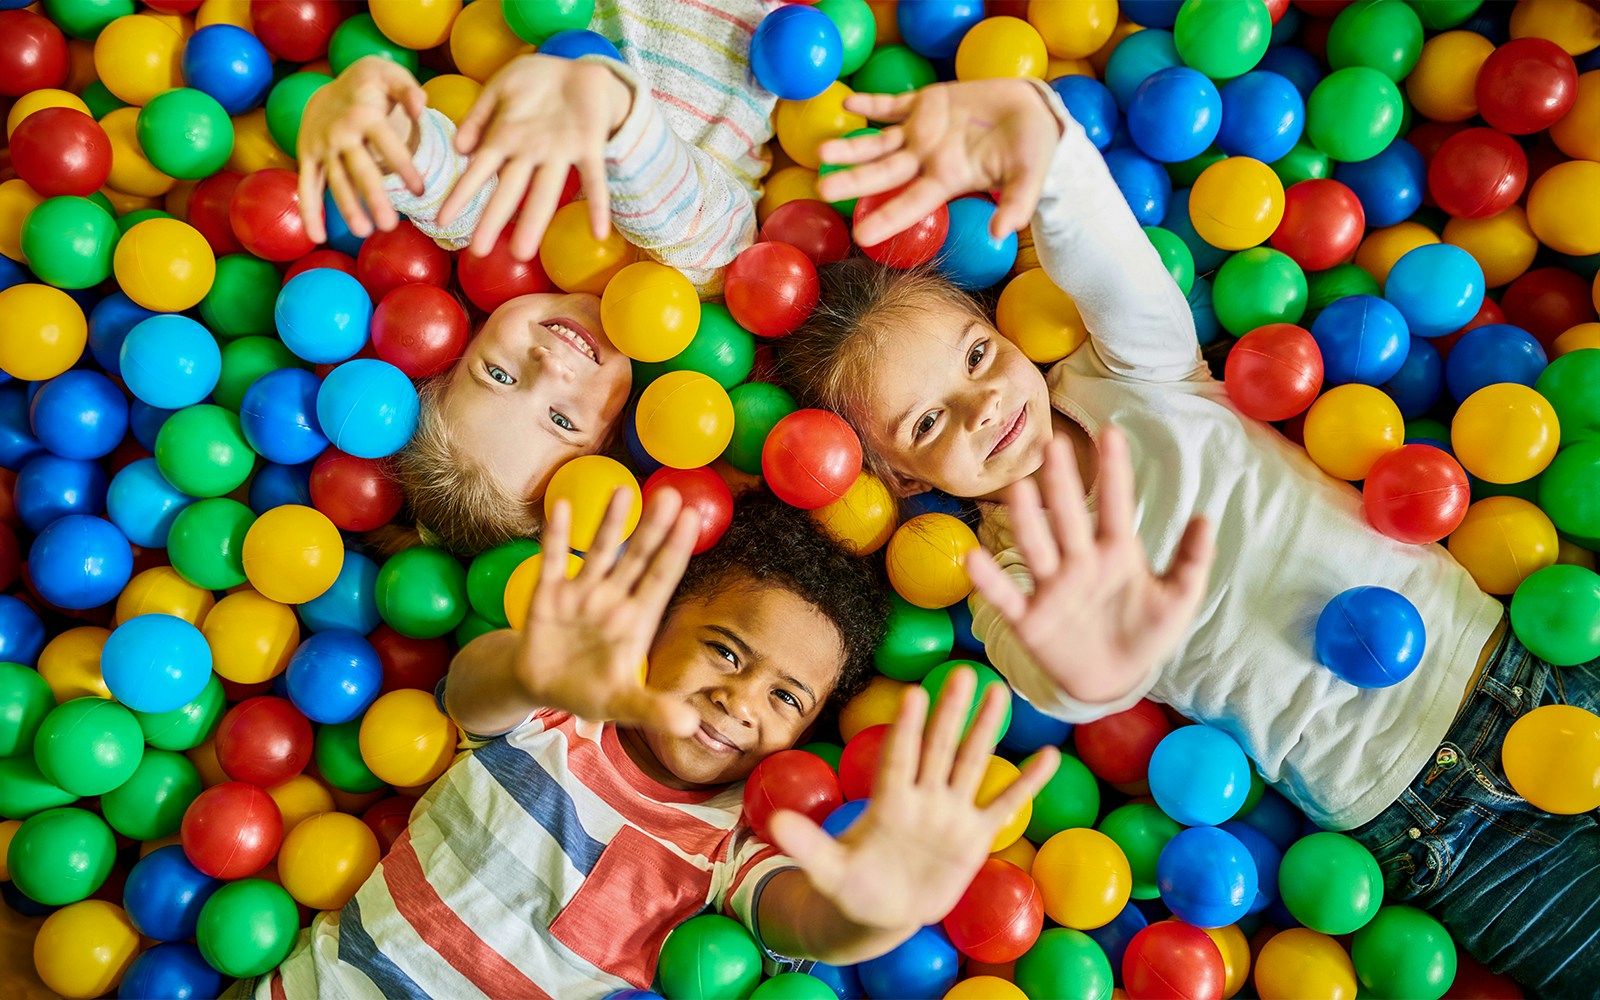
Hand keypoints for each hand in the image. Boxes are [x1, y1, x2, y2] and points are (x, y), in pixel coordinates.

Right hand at [297, 56, 426, 242]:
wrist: (329, 87)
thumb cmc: (370, 84)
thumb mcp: (389, 75)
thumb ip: (408, 90)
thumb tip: (421, 105)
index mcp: (364, 115)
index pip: (387, 144)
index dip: (404, 167)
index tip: (420, 190)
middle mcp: (341, 133)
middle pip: (359, 169)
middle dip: (373, 197)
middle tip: (389, 224)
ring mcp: (321, 147)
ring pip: (335, 181)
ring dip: (347, 208)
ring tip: (363, 232)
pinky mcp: (307, 157)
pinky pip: (307, 186)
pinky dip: (310, 211)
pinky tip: (317, 237)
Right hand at [439, 54, 631, 259]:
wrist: (578, 67)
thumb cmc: (535, 81)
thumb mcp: (500, 88)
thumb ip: (479, 116)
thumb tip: (459, 148)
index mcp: (507, 138)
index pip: (479, 171)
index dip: (462, 194)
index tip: (442, 221)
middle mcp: (531, 152)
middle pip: (510, 191)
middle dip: (494, 219)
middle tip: (480, 252)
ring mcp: (560, 152)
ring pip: (545, 192)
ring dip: (534, 222)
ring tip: (522, 253)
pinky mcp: (589, 146)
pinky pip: (595, 179)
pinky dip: (597, 205)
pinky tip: (599, 232)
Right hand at [514, 487, 700, 737]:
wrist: (541, 687)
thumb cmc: (591, 691)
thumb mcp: (623, 704)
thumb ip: (653, 710)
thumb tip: (689, 725)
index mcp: (636, 621)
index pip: (661, 579)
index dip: (675, 550)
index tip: (693, 519)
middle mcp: (612, 599)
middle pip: (636, 557)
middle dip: (653, 528)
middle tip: (672, 494)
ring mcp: (581, 594)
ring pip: (599, 552)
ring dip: (611, 523)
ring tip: (624, 491)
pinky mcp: (547, 595)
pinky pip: (552, 561)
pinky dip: (557, 537)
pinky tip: (561, 507)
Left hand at [767, 669, 1057, 932]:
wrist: (881, 911)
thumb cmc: (851, 886)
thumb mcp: (826, 870)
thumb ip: (807, 844)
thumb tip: (773, 822)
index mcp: (888, 801)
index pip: (900, 757)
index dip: (906, 728)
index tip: (914, 693)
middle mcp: (922, 797)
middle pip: (939, 748)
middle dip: (951, 713)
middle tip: (964, 672)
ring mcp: (950, 813)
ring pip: (971, 763)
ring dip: (987, 730)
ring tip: (1000, 692)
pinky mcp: (973, 836)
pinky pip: (1004, 805)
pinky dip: (1027, 783)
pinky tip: (1049, 756)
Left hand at [815, 79, 1061, 246]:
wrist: (1033, 112)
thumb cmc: (1032, 151)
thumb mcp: (1029, 178)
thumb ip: (1016, 204)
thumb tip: (1002, 233)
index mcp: (948, 180)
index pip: (911, 202)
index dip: (887, 218)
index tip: (860, 235)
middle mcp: (927, 160)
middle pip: (883, 174)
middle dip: (853, 180)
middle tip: (822, 188)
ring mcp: (922, 132)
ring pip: (878, 142)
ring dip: (851, 147)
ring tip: (822, 151)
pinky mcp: (925, 103)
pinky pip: (891, 105)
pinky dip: (871, 104)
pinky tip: (848, 103)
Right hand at [966, 426, 1215, 705]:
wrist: (1116, 681)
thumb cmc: (1146, 631)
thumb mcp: (1177, 599)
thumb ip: (1191, 562)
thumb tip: (1205, 517)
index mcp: (1117, 551)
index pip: (1115, 504)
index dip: (1114, 471)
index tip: (1112, 433)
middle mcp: (1080, 561)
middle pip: (1069, 517)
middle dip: (1062, 483)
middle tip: (1054, 445)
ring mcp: (1052, 587)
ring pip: (1037, 547)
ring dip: (1027, 521)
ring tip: (1020, 489)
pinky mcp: (1030, 619)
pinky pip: (1007, 597)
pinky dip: (990, 581)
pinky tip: (974, 558)